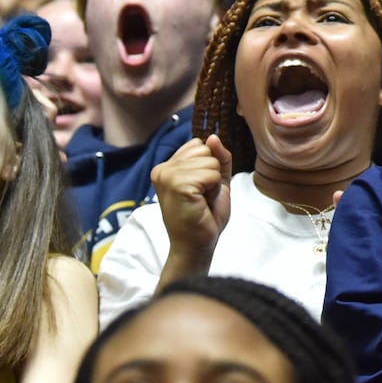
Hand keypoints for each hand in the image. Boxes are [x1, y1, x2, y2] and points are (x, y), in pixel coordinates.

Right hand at [152, 135, 233, 265]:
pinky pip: (211, 173)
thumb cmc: (205, 216)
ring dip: (214, 183)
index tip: (200, 189)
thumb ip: (218, 158)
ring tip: (201, 201)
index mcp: (167, 167)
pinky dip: (214, 188)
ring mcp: (167, 176)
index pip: (199, 145)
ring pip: (211, 161)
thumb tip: (213, 137)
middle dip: (213, 174)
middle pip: (206, 150)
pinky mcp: (177, 184)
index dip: (209, 167)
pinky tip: (201, 203)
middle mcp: (162, 168)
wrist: (197, 245)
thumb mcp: (217, 181)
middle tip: (202, 197)